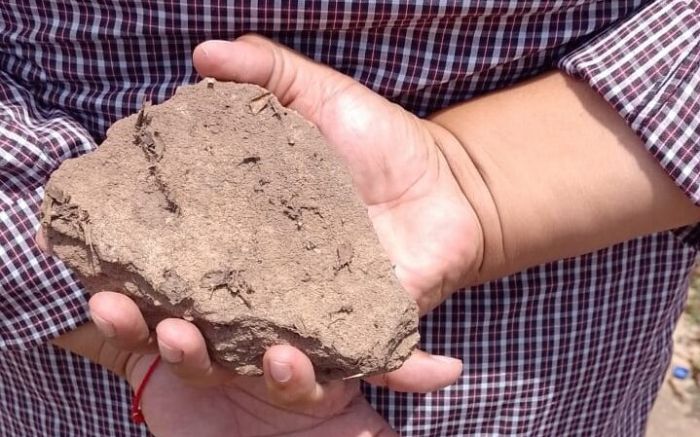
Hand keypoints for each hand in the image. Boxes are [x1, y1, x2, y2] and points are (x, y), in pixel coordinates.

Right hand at [43, 34, 474, 435]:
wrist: (443, 177)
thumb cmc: (376, 140)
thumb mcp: (316, 96)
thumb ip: (264, 72)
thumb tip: (201, 55)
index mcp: (243, 243)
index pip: (175, 279)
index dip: (135, 290)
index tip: (103, 286)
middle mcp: (272, 292)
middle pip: (210, 336)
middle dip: (177, 341)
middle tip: (164, 328)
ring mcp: (318, 317)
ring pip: (270, 367)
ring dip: (253, 369)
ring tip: (254, 351)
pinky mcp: (366, 332)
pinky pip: (348, 368)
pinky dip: (333, 374)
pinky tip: (304, 359)